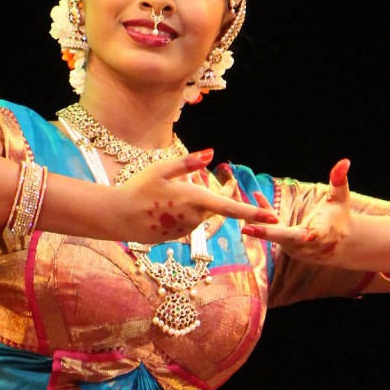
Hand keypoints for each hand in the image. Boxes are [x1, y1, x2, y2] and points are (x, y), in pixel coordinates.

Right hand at [112, 151, 275, 244]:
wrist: (118, 218)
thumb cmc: (138, 189)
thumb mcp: (161, 169)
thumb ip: (188, 163)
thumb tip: (211, 154)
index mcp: (195, 200)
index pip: (230, 207)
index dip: (252, 212)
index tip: (272, 216)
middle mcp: (194, 218)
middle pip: (212, 204)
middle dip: (208, 193)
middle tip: (188, 184)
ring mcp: (186, 229)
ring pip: (199, 212)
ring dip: (190, 203)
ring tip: (163, 197)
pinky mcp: (178, 236)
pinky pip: (187, 221)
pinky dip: (180, 212)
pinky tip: (160, 207)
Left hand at [241, 159, 352, 259]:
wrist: (337, 243)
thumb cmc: (339, 217)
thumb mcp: (340, 198)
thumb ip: (339, 181)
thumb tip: (344, 162)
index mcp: (323, 232)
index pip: (318, 234)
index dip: (314, 235)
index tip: (309, 235)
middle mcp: (306, 243)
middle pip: (286, 238)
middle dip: (267, 234)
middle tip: (248, 229)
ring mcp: (294, 247)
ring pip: (273, 235)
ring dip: (255, 224)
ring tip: (239, 210)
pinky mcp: (286, 246)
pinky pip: (272, 229)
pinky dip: (262, 217)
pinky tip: (256, 195)